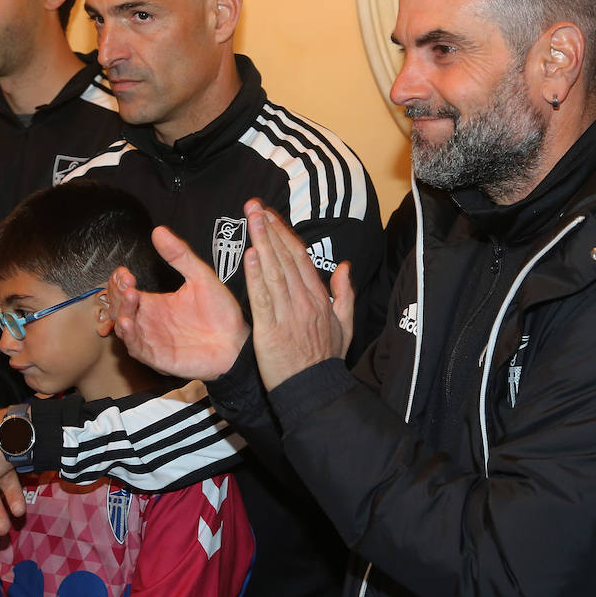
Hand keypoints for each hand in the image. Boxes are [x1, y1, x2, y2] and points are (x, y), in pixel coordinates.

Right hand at [108, 224, 248, 380]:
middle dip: (118, 294)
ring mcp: (152, 340)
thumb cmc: (221, 313)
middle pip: (119, 307)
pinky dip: (129, 337)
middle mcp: (149, 321)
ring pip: (123, 328)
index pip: (125, 290)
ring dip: (122, 312)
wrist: (238, 342)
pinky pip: (137, 349)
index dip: (120, 281)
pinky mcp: (158, 358)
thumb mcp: (201, 277)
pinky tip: (128, 323)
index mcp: (155, 303)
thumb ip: (179, 255)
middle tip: (128, 283)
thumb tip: (159, 231)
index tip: (126, 271)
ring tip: (130, 297)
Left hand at [241, 199, 353, 390]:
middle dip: (269, 228)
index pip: (300, 258)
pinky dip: (256, 276)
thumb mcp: (345, 326)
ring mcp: (288, 314)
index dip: (284, 234)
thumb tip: (345, 266)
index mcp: (320, 299)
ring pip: (274, 271)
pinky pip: (263, 298)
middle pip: (285, 257)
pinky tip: (250, 255)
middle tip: (254, 205)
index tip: (270, 216)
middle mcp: (304, 301)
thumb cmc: (326, 361)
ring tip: (250, 219)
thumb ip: (345, 294)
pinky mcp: (270, 330)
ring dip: (261, 242)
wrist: (315, 391)